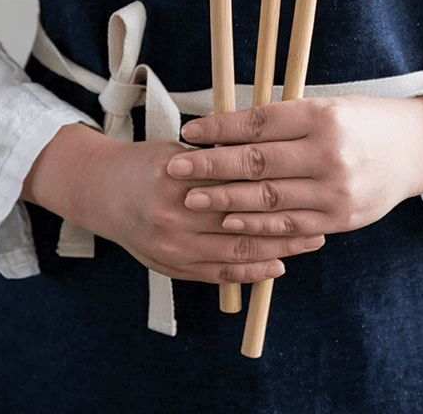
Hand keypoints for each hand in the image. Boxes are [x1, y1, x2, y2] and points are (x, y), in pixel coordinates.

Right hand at [22, 123, 323, 283]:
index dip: (275, 186)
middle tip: (321, 218)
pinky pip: (218, 272)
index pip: (236, 182)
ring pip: (235, 250)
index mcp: (177, 176)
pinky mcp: (170, 266)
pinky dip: (251, 271)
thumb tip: (271, 152)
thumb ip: (218, 157)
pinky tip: (277, 265)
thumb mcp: (180, 149)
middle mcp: (173, 214)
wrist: (101, 193)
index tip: (308, 183)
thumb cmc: (147, 163)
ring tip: (310, 241)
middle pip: (242, 220)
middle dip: (286, 222)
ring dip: (278, 249)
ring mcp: (171, 245)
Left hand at [167, 94, 422, 238]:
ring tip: (192, 198)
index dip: (220, 128)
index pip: (259, 123)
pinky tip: (230, 221)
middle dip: (210, 167)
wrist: (419, 148)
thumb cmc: (365, 120)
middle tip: (176, 169)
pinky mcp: (341, 218)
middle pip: (256, 162)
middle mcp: (328, 153)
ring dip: (225, 200)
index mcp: (322, 116)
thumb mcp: (329, 105)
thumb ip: (285, 120)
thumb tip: (230, 129)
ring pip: (268, 198)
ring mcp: (335, 190)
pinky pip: (289, 225)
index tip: (191, 131)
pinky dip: (256, 225)